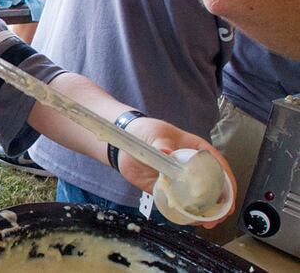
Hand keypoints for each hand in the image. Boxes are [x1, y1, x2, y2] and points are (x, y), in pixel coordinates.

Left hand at [118, 117, 236, 227]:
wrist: (127, 141)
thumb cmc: (147, 132)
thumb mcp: (156, 135)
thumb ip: (161, 144)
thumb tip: (165, 151)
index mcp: (197, 150)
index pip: (219, 167)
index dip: (227, 183)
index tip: (228, 198)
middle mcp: (193, 168)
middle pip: (213, 187)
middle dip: (219, 204)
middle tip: (216, 217)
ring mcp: (181, 180)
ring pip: (198, 198)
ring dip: (204, 212)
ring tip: (204, 223)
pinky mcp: (167, 189)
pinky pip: (179, 203)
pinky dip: (184, 213)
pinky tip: (187, 220)